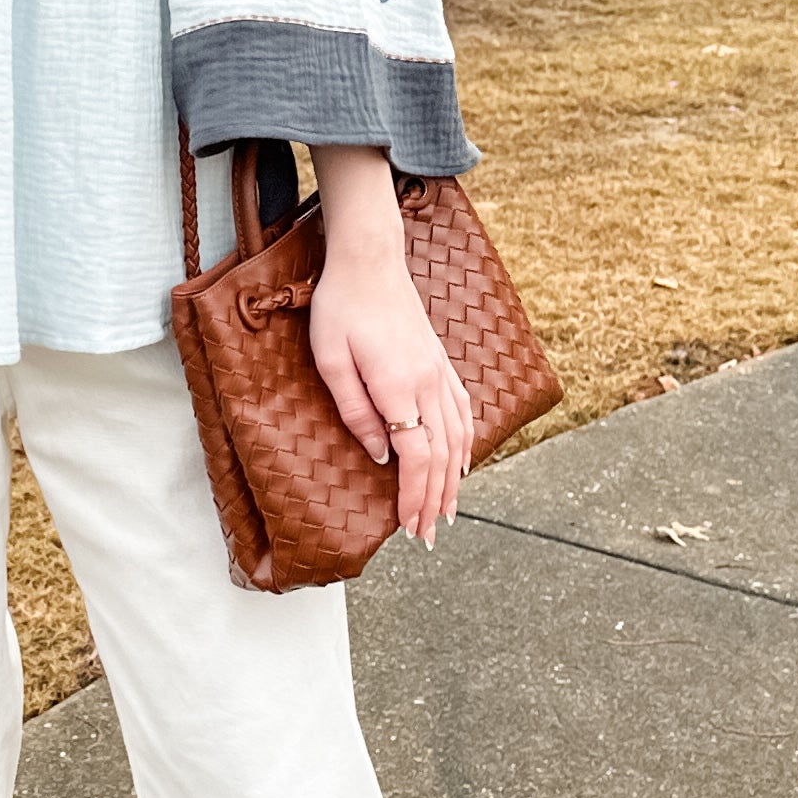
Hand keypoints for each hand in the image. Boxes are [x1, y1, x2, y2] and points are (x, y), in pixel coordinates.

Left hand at [306, 146, 472, 548]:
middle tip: (428, 536)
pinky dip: (466, 443)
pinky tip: (462, 462)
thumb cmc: (341, 307)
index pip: (417, 456)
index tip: (410, 527)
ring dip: (453, 479)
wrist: (370, 260)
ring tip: (446, 511)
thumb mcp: (330, 360)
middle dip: (435, 501)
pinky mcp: (440, 363)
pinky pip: (463, 411)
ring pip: (458, 437)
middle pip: (442, 456)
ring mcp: (439, 372)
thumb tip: (379, 455)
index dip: (415, 496)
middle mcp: (428, 383)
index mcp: (399, 386)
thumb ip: (355, 411)